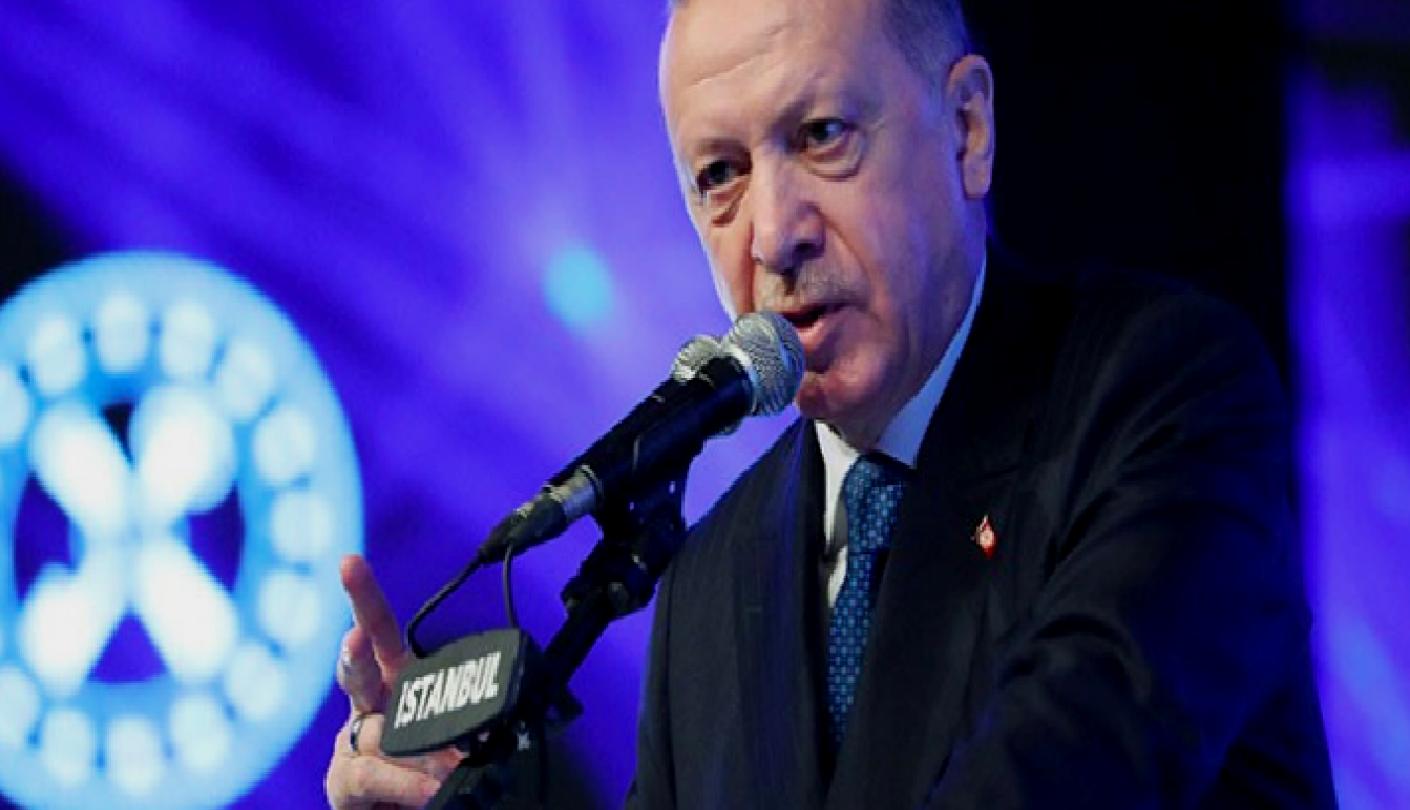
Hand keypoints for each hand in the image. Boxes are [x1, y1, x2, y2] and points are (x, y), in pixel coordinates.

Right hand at [325, 555, 462, 808]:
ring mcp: (350, 746)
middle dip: (354, 653)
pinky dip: (406, 782)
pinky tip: (430, 787)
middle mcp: (367, 709)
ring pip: (375, 732)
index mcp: (395, 685)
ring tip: (446, 765)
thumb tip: (497, 722)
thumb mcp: (458, 739)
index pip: (380, 636)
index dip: (365, 599)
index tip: (349, 562)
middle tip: (355, 638)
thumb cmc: (433, 769)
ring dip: (413, 747)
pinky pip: (372, 774)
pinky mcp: (344, 784)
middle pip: (356, 672)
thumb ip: (469, 725)